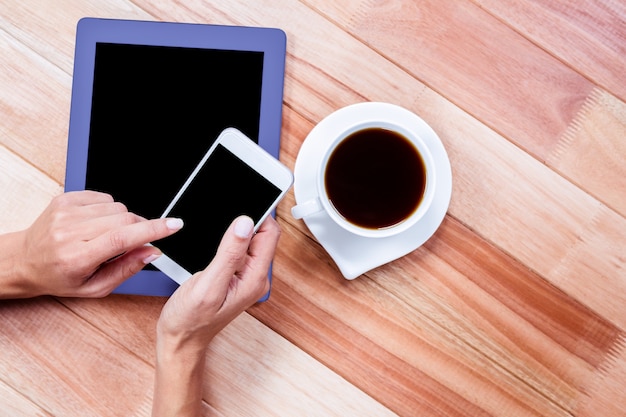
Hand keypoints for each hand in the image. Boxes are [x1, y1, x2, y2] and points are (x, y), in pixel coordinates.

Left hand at [8, 190, 182, 297]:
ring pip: (118, 207)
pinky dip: (108, 210)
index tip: (174, 225)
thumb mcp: (95, 287)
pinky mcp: (66, 199)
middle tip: (135, 242)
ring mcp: (66, 213)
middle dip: (140, 228)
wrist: (24, 260)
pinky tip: (96, 224)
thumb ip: (127, 269)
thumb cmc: (59, 276)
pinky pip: (104, 197)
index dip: (153, 230)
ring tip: (106, 235)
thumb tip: (152, 252)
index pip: (123, 238)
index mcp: (77, 258)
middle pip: (125, 220)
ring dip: (122, 220)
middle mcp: (70, 232)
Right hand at [157, 215, 279, 352]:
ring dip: (234, 230)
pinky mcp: (233, 275)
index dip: (259, 214)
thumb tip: (245, 223)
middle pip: (261, 235)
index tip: (243, 201)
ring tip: (216, 226)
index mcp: (254, 277)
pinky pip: (236, 250)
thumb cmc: (191, 320)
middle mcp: (255, 276)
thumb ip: (229, 254)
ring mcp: (245, 276)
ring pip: (248, 241)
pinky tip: (212, 241)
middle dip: (246, 219)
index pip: (270, 234)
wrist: (180, 340)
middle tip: (223, 210)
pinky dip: (226, 240)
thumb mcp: (209, 284)